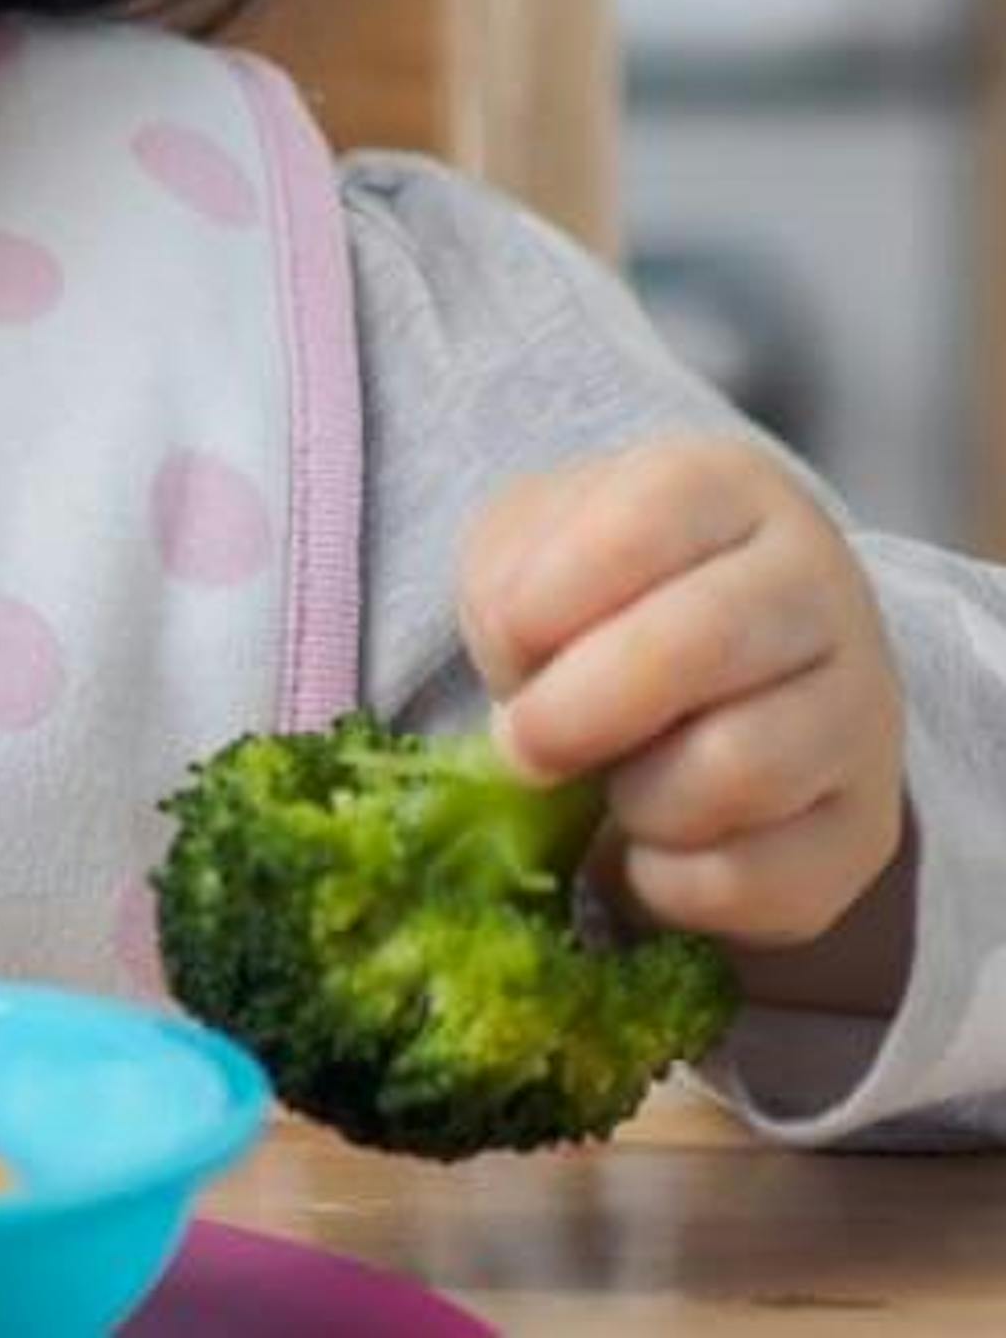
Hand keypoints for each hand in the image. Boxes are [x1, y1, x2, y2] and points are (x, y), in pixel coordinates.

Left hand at [456, 438, 905, 949]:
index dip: (549, 596)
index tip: (509, 639)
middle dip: (576, 712)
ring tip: (613, 784)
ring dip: (635, 798)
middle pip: (699, 645)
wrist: (697, 670)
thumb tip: (530, 687)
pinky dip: (671, 881)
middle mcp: (819, 587)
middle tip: (524, 744)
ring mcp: (861, 708)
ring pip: (740, 770)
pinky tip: (649, 845)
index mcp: (729, 491)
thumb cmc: (594, 596)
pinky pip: (760, 881)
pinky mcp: (865, 828)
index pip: (644, 520)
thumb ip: (506, 586)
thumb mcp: (527, 549)